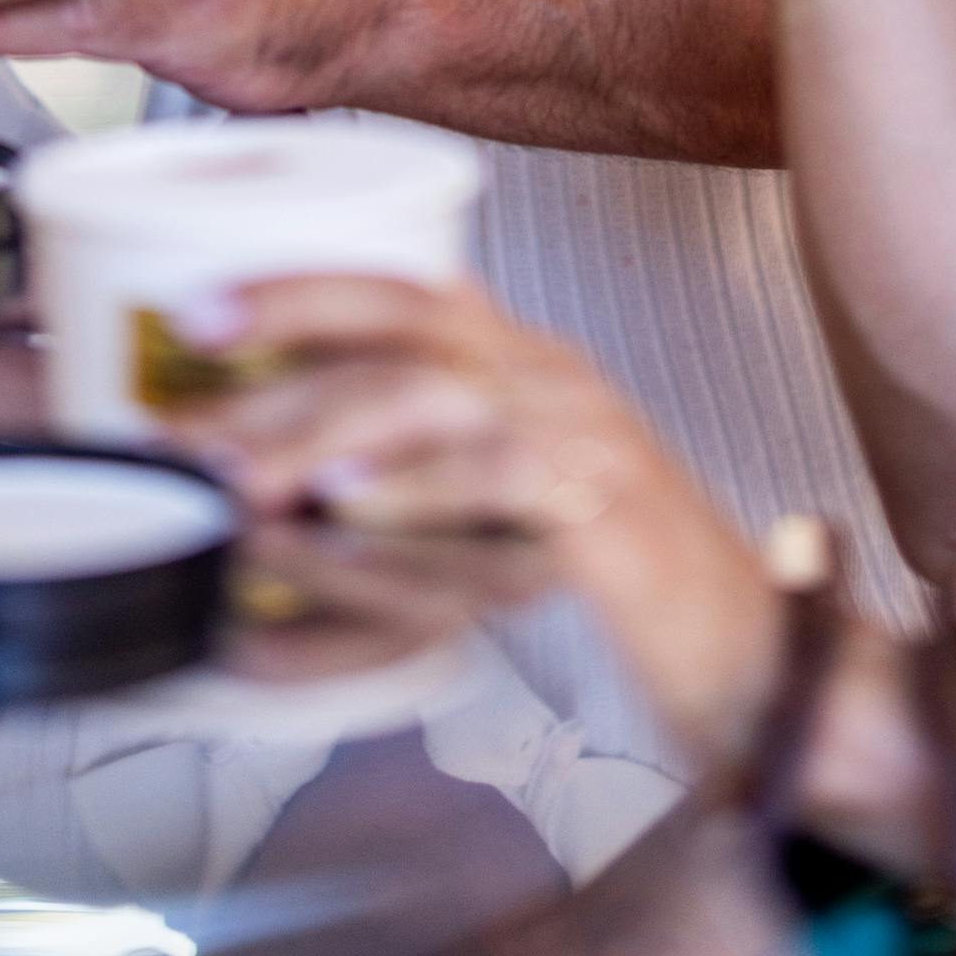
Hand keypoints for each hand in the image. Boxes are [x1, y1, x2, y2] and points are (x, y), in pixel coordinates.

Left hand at [183, 269, 784, 774]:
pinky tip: (348, 511)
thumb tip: (277, 489)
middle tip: (197, 406)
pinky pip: (502, 479)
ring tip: (247, 474)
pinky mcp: (611, 512)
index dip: (302, 289)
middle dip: (289, 343)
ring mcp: (588, 436)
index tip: (201, 314)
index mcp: (527, 367)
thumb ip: (413, 488)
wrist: (758, 667)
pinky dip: (415, 491)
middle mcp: (555, 380)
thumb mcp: (503, 522)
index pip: (405, 290)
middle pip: (411, 317)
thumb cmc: (621, 600)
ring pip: (440, 390)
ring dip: (327, 428)